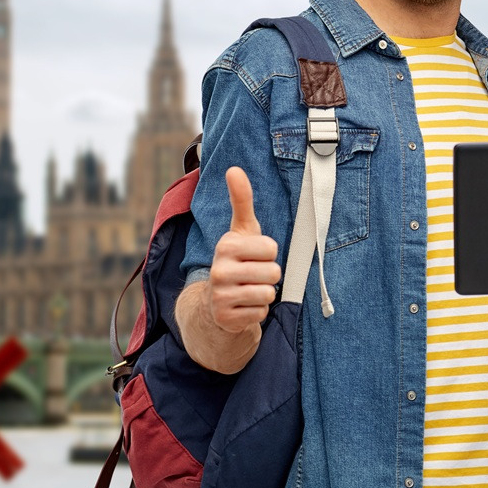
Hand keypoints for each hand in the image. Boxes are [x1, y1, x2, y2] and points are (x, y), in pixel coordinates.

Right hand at [206, 166, 281, 334]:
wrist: (214, 303)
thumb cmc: (236, 260)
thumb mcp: (241, 230)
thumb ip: (241, 200)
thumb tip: (234, 169)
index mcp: (226, 246)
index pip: (271, 249)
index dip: (269, 254)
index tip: (255, 255)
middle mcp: (219, 271)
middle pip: (273, 273)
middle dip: (269, 276)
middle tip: (253, 275)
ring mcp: (221, 296)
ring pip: (268, 294)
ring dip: (264, 294)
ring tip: (249, 290)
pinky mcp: (226, 318)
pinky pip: (260, 314)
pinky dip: (256, 311)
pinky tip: (243, 306)